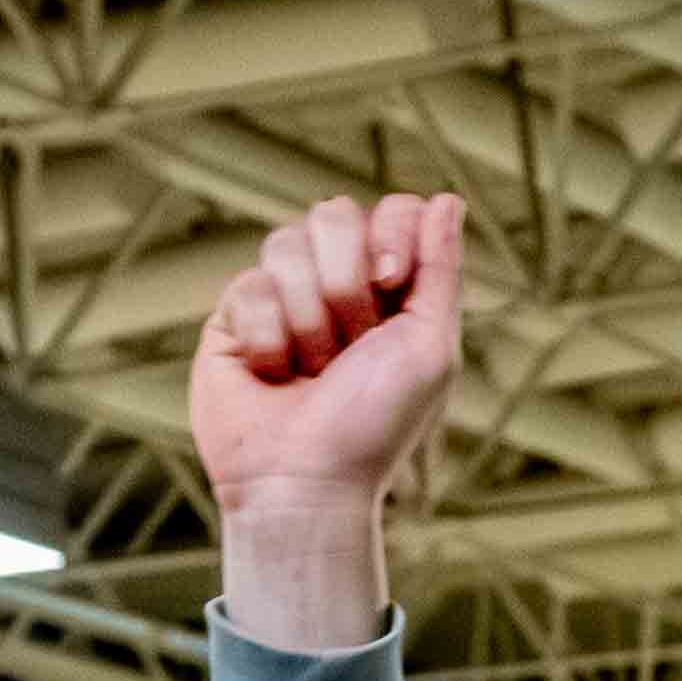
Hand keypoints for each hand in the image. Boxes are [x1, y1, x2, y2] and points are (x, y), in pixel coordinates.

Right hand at [190, 193, 464, 645]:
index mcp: (391, 289)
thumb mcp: (431, 347)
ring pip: (286, 243)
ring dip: (309, 319)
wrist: (306, 482)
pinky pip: (248, 285)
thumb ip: (441, 270)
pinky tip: (273, 376)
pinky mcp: (234, 315)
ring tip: (311, 371)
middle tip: (350, 346)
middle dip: (347, 284)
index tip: (393, 283)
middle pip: (335, 214)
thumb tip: (447, 198)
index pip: (393, 210)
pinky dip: (269, 339)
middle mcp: (337, 284)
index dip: (392, 234)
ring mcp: (282, 296)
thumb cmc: (376, 426)